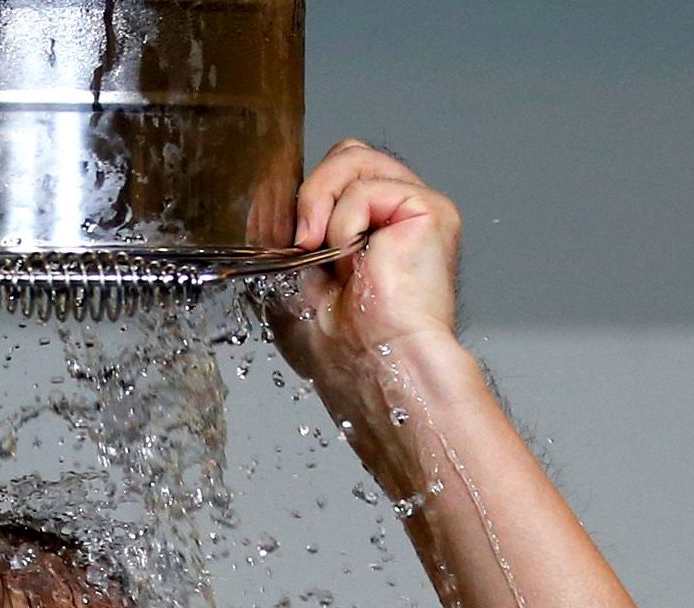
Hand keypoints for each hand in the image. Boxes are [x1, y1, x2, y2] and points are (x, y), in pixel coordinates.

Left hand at [267, 140, 464, 418]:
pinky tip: (358, 261)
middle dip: (310, 195)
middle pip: (346, 155)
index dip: (301, 195)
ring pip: (353, 157)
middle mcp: (394, 216)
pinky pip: (369, 185)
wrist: (371, 366)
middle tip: (303, 245)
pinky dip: (347, 223)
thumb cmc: (340, 346)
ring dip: (323, 207)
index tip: (284, 240)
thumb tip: (263, 197)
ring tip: (328, 256)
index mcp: (367, 231)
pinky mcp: (431, 210)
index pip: (333, 177)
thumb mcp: (288, 277)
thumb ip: (281, 232)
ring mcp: (414, 210)